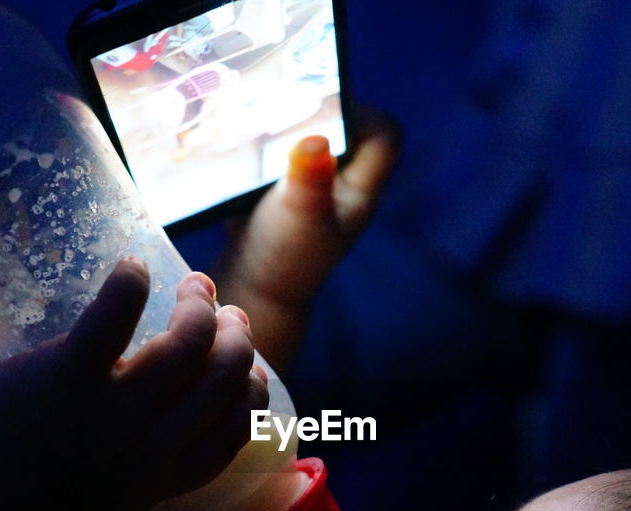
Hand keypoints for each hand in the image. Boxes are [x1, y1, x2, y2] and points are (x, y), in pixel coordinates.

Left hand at [0, 259, 268, 510]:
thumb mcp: (100, 509)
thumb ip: (126, 481)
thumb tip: (127, 474)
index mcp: (164, 478)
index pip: (237, 430)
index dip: (253, 391)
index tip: (248, 367)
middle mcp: (154, 446)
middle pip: (224, 379)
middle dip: (236, 338)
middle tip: (223, 313)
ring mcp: (115, 412)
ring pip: (187, 345)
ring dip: (198, 307)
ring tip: (191, 287)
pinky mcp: (70, 378)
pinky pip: (114, 320)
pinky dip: (130, 285)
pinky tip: (133, 268)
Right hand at [214, 106, 400, 369]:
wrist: (253, 283)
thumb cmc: (285, 257)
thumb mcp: (299, 216)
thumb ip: (310, 179)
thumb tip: (314, 141)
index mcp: (361, 188)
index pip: (385, 136)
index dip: (362, 114)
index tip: (322, 111)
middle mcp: (343, 180)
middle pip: (347, 125)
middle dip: (318, 110)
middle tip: (284, 108)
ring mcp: (316, 180)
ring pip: (314, 131)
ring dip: (289, 121)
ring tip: (262, 120)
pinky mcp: (286, 180)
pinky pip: (285, 145)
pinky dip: (269, 136)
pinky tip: (246, 134)